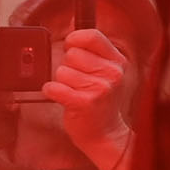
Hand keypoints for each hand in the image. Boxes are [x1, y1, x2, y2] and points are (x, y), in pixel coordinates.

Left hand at [47, 26, 137, 169]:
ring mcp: (100, 89)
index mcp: (118, 62)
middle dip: (69, 67)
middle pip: (72, 54)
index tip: (70, 46)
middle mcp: (112, 74)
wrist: (105, 135)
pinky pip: (54, 87)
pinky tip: (61, 98)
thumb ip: (93, 54)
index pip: (92, 36)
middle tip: (79, 83)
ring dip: (62, 83)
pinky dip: (51, 91)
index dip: (75, 39)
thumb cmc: (100, 103)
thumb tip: (72, 34)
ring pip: (61, 71)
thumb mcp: (106, 75)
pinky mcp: (84, 103)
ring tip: (75, 94)